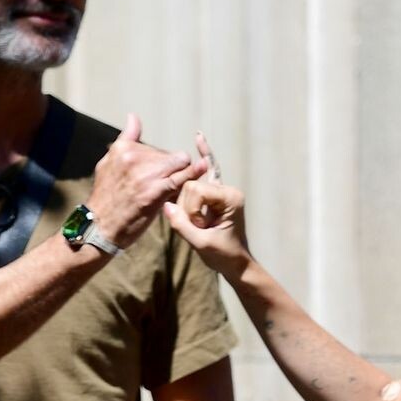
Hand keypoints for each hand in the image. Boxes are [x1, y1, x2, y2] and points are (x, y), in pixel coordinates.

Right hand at [85, 114, 211, 250]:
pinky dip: (194, 172)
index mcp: (123, 149)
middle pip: (169, 155)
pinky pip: (182, 177)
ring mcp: (146, 173)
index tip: (161, 174)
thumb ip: (125, 140)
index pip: (155, 148)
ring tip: (173, 190)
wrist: (99, 227)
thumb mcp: (107, 164)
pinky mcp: (156, 190)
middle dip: (171, 169)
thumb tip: (133, 116)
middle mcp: (134, 157)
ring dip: (182, 174)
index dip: (161, 163)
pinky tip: (203, 168)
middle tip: (165, 187)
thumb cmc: (105, 199)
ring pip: (179, 162)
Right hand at [161, 132, 252, 276]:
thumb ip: (183, 225)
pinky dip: (204, 154)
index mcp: (230, 197)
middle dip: (188, 209)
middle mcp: (228, 189)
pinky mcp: (216, 193)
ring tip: (200, 225)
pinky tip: (199, 136)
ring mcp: (222, 190)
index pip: (196, 190)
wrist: (235, 264)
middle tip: (199, 228)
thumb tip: (165, 206)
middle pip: (191, 186)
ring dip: (188, 207)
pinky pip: (208, 169)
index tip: (198, 228)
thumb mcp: (202, 244)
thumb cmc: (223, 255)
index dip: (190, 210)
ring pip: (190, 186)